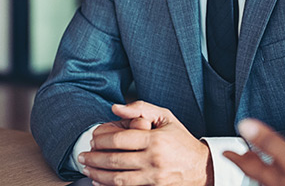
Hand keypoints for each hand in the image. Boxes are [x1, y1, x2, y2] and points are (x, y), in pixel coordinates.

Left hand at [79, 100, 212, 185]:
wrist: (201, 167)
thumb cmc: (181, 140)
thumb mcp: (166, 118)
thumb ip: (141, 108)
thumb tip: (115, 107)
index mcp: (156, 139)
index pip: (120, 140)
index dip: (101, 140)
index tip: (93, 139)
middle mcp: (154, 159)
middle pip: (115, 160)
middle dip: (94, 158)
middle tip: (83, 155)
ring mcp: (154, 177)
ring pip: (117, 179)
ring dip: (97, 174)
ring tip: (87, 169)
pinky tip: (100, 182)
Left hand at [224, 118, 284, 185]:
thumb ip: (268, 142)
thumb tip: (244, 126)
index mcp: (273, 175)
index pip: (248, 165)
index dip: (236, 157)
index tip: (225, 152)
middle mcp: (277, 183)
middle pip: (257, 172)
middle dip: (248, 163)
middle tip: (239, 155)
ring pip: (269, 177)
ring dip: (262, 167)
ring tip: (259, 160)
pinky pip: (281, 179)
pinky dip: (277, 171)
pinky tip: (284, 170)